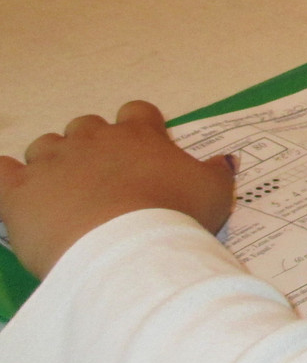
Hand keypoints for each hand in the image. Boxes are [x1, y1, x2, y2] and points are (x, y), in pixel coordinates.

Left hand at [0, 101, 235, 278]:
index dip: (139, 128)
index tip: (144, 151)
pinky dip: (8, 178)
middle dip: (92, 146)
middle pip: (86, 126)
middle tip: (105, 180)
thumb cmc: (175, 217)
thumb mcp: (215, 195)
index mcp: (139, 135)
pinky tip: (19, 193)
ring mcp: (52, 161)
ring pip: (45, 146)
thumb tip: (228, 160)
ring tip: (64, 194)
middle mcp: (93, 138)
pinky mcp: (18, 190)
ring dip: (53, 163)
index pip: (137, 112)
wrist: (124, 249)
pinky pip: (2, 171)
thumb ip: (218, 173)